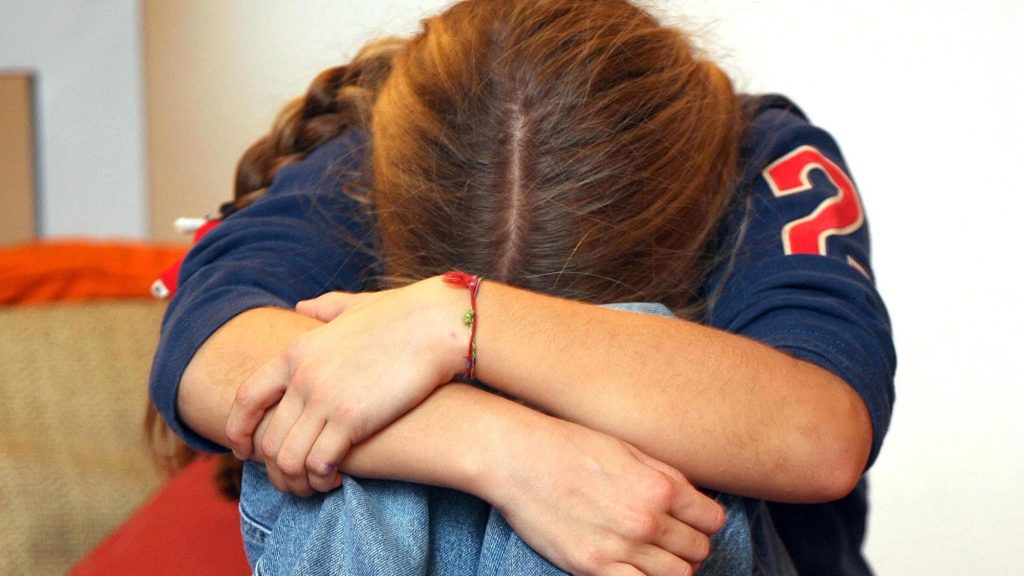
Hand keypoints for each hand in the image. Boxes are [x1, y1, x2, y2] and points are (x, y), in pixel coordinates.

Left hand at [225, 277, 467, 495]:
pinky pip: (319, 463)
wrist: (435, 324)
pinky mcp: (351, 419)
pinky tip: (338, 479)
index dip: (239, 431)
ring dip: (298, 481)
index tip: (246, 452)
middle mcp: (302, 377)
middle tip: (295, 480)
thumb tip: (304, 306)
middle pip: (268, 439)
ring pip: (288, 459)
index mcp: (296, 353)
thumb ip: (324, 308)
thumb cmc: (403, 315)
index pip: (246, 399)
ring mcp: (324, 399)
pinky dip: (323, 478)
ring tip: (316, 484)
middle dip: (275, 469)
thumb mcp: (354, 306)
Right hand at [486, 417, 723, 575]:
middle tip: (671, 537)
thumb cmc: (568, 445)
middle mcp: (646, 520)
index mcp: (659, 486)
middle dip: (690, 545)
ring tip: (653, 554)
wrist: (517, 457)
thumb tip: (692, 497)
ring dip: (672, 567)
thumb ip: (664, 474)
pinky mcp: (593, 568)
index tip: (692, 519)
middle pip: (698, 550)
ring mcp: (620, 548)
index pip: (712, 519)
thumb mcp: (625, 447)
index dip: (704, 520)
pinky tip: (633, 566)